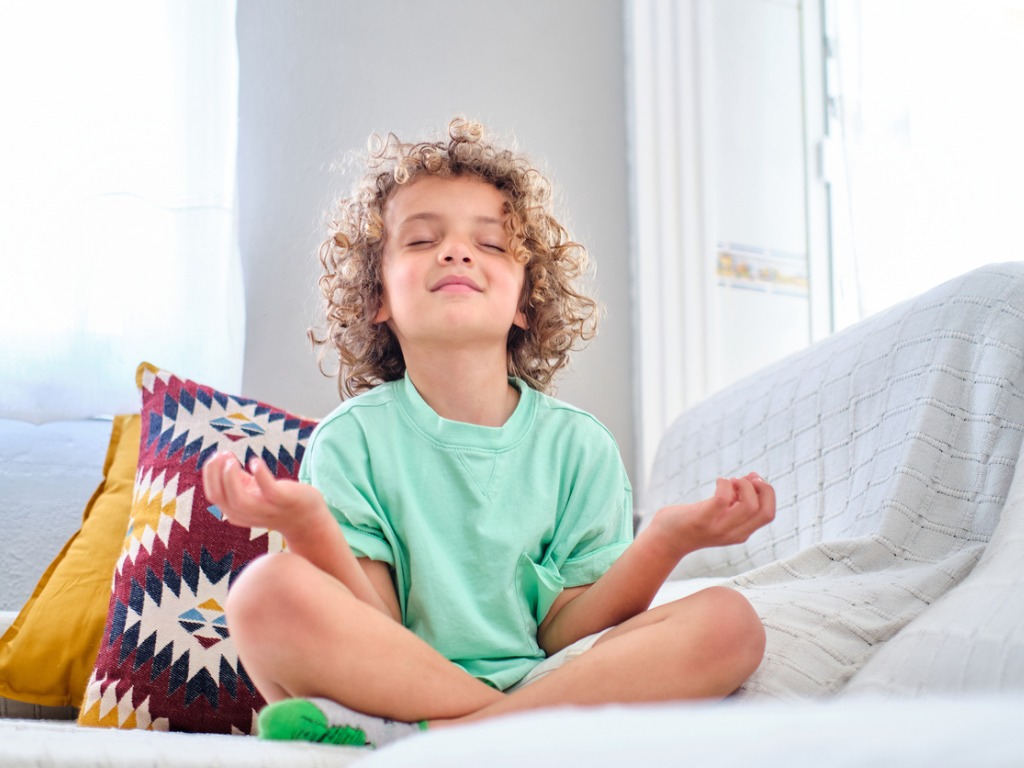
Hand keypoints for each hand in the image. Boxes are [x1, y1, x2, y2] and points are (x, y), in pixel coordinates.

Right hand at [201, 451, 325, 537]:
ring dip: (230, 478)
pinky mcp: (283, 501)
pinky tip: (255, 462)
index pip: (213, 495)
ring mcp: (265, 509)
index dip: (210, 474)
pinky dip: (260, 475)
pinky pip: (268, 491)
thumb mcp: (253, 490)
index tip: (217, 455)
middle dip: (215, 473)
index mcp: (236, 511)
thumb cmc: (277, 501)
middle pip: (220, 498)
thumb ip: (237, 479)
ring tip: (232, 460)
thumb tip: (223, 458)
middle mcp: (247, 514)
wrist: (306, 519)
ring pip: (238, 500)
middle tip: (223, 453)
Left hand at [651, 473, 775, 554]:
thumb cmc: (692, 521)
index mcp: (741, 532)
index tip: (753, 481)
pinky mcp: (703, 520)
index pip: (769, 514)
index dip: (767, 494)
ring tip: (730, 481)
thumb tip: (754, 476)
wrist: (666, 540)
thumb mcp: (720, 511)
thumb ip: (737, 498)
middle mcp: (734, 533)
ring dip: (744, 485)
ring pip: (750, 506)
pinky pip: (722, 499)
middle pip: (766, 512)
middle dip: (763, 488)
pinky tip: (718, 481)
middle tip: (745, 479)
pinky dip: (724, 483)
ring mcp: (719, 528)